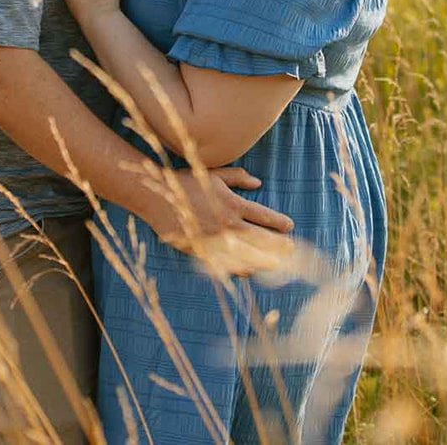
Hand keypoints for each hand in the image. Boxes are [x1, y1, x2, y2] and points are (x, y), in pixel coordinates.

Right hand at [139, 166, 295, 276]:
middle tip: (290, 251)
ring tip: (276, 265)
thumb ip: (238, 178)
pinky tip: (248, 271)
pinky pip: (223, 263)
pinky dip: (237, 268)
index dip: (278, 223)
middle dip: (277, 246)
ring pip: (244, 255)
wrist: (155, 195)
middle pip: (259, 239)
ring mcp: (213, 239)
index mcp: (231, 202)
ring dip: (262, 260)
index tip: (290, 228)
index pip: (262, 216)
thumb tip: (258, 183)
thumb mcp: (214, 174)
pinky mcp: (200, 250)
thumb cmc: (186, 182)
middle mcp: (225, 222)